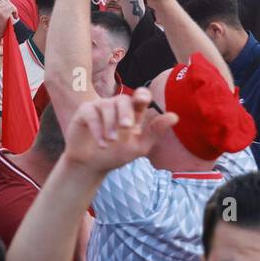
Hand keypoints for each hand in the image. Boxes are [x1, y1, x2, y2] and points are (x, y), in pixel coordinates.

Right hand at [61, 88, 178, 174]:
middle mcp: (116, 106)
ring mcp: (99, 107)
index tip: (142, 99)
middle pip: (122, 99)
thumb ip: (155, 131)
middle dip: (125, 112)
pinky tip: (101, 143)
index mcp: (132, 112)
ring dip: (110, 124)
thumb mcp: (140, 146)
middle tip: (126, 127)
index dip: (141, 95)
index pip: (139, 97)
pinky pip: (91, 114)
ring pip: (106, 105)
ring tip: (111, 141)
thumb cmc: (117, 154)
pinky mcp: (84, 112)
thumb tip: (175, 116)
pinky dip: (97, 129)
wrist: (92, 165)